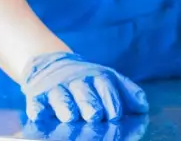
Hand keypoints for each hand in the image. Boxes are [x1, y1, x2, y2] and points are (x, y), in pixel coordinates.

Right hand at [21, 52, 148, 122]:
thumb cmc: (89, 81)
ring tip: (69, 117)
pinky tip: (39, 115)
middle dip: (90, 104)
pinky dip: (37, 109)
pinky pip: (36, 102)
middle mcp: (77, 81)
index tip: (115, 116)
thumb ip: (128, 93)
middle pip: (84, 92)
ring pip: (61, 96)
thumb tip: (144, 108)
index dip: (111, 100)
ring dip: (65, 106)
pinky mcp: (37, 96)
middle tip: (94, 116)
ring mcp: (56, 88)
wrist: (52, 64)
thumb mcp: (110, 80)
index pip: (107, 86)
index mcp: (98, 77)